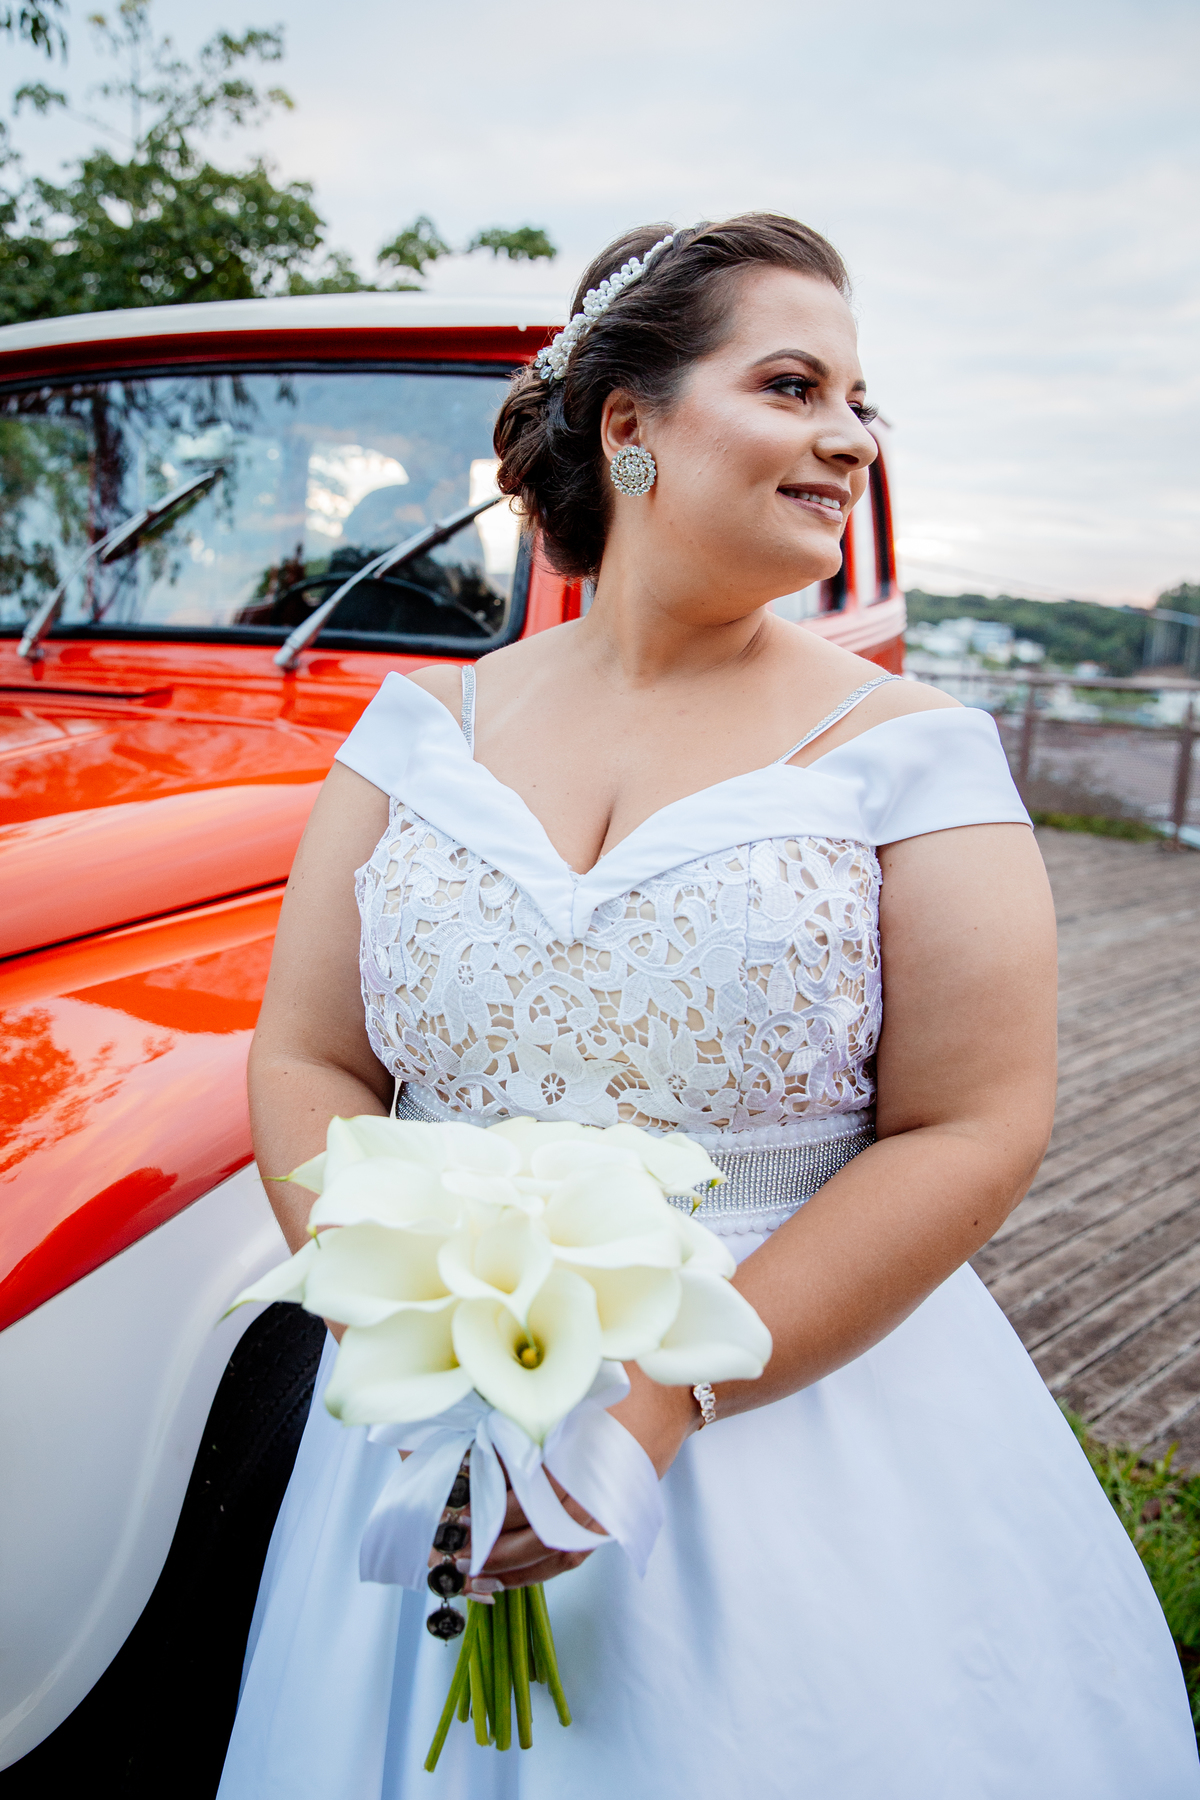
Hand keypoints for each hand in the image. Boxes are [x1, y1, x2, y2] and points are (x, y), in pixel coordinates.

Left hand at [429, 1368, 699, 1591]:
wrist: (676, 1394)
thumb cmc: (625, 1382)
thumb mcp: (577, 1389)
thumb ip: (536, 1414)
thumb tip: (486, 1435)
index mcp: (587, 1462)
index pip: (536, 1503)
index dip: (497, 1517)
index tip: (463, 1520)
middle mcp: (600, 1496)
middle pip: (545, 1540)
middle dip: (499, 1554)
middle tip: (457, 1558)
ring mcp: (610, 1511)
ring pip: (562, 1558)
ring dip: (520, 1571)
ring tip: (480, 1577)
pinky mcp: (614, 1517)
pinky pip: (577, 1554)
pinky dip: (546, 1568)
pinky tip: (517, 1573)